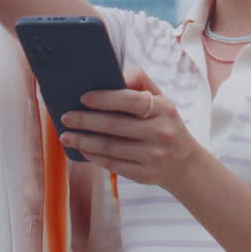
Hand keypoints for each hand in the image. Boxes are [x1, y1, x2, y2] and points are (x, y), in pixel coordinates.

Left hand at [59, 67, 201, 188]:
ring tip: (66, 135)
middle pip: (114, 125)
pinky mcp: (144, 175)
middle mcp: (160, 133)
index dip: (104, 99)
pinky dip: (93, 155)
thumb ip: (140, 83)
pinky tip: (82, 148)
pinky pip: (112, 164)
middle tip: (65, 117)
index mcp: (164, 109)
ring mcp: (152, 156)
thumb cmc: (165, 125)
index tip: (82, 98)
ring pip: (109, 147)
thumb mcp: (162, 101)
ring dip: (83, 140)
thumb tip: (114, 76)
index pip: (130, 101)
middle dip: (85, 120)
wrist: (185, 165)